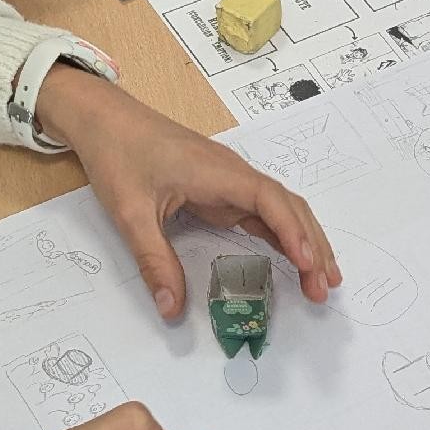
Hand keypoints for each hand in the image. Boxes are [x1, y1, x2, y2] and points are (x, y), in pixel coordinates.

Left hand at [36, 69, 340, 317]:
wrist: (105, 118)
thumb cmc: (119, 154)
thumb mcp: (131, 213)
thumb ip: (154, 262)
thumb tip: (171, 311)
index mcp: (219, 173)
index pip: (270, 201)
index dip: (293, 232)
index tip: (308, 265)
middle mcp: (233, 174)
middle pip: (288, 206)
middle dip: (312, 245)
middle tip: (324, 288)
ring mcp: (229, 181)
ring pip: (280, 209)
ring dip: (304, 241)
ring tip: (321, 279)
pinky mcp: (220, 188)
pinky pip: (261, 212)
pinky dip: (283, 235)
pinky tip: (294, 257)